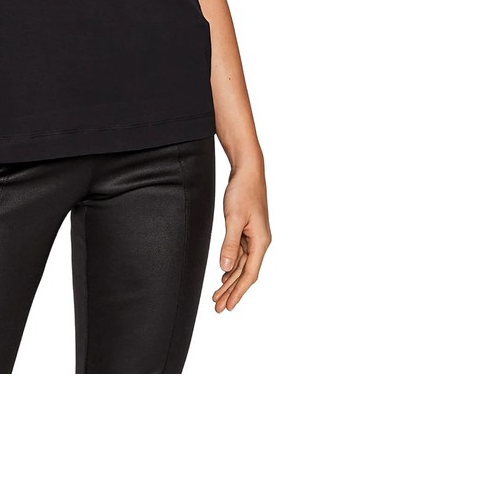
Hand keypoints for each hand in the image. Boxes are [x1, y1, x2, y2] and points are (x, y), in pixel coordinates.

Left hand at [213, 162, 270, 312]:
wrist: (248, 171)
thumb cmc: (243, 191)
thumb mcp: (233, 218)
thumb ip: (230, 244)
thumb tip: (225, 268)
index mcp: (260, 241)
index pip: (249, 274)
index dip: (238, 292)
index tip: (228, 306)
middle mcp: (259, 242)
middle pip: (245, 273)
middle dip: (231, 292)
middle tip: (218, 308)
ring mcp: (253, 237)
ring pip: (241, 265)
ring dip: (229, 281)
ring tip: (218, 297)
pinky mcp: (247, 231)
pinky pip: (239, 255)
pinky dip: (231, 267)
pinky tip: (224, 275)